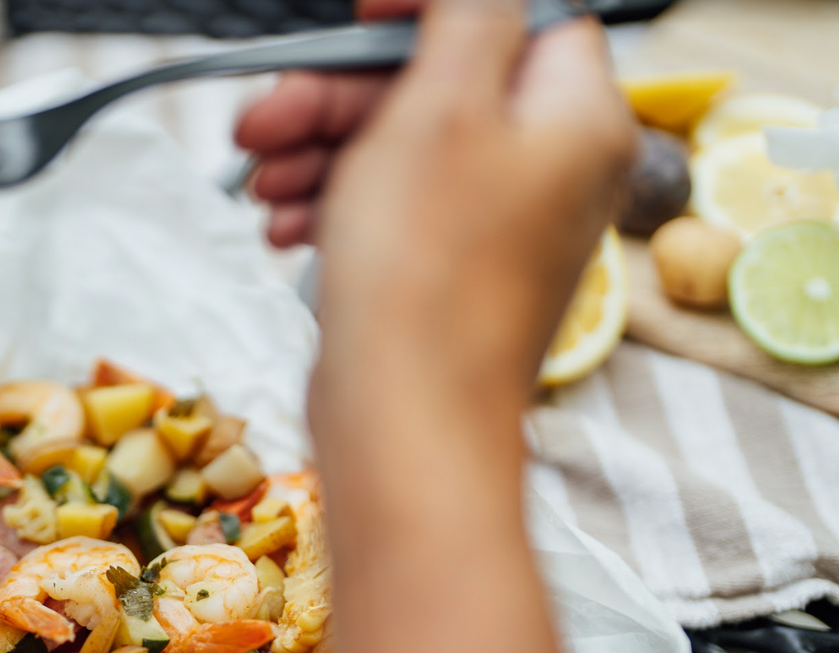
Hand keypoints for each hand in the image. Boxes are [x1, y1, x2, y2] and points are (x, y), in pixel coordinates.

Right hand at [307, 0, 634, 422]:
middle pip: (441, 87)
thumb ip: (470, 17)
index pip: (519, 16)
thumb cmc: (428, 281)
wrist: (405, 425)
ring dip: (321, 153)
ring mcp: (499, 231)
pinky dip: (336, 206)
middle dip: (339, 97)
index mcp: (575, 119)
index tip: (363, 15)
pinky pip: (393, 213)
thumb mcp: (442, 106)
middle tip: (268, 114)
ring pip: (404, 152)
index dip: (429, 11)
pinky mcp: (450, 279)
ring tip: (262, 180)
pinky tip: (284, 224)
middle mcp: (549, 173)